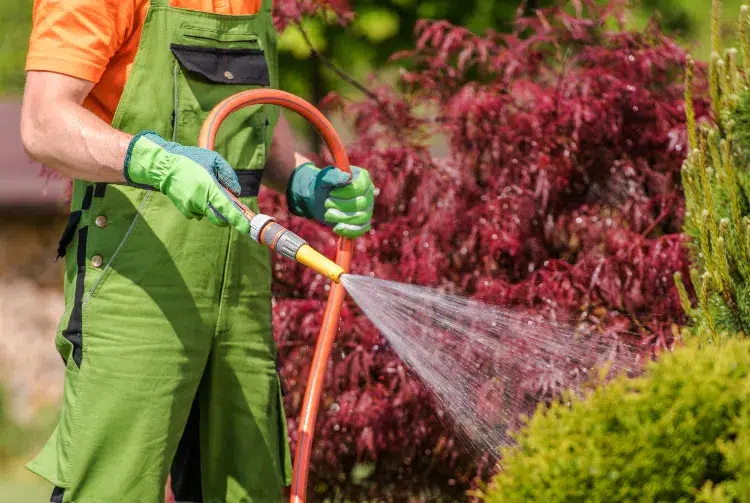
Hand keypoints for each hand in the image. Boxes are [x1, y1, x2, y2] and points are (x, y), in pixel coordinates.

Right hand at [124, 131, 249, 233]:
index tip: (247, 228)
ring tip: (207, 189)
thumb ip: (228, 176)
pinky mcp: (185, 210)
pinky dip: (203, 207)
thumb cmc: (191, 159)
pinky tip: (197, 193)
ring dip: (214, 208)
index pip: (227, 209)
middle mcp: (200, 201)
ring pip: (210, 215)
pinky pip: (200, 213)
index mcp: (209, 188)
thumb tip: (236, 193)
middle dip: (228, 218)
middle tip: (231, 207)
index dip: (239, 221)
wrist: (164, 166)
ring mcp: (191, 207)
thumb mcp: (214, 160)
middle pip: (220, 220)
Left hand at [286, 162, 373, 237]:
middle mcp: (368, 192)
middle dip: (341, 206)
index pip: (361, 187)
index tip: (331, 193)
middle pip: (362, 204)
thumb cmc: (323, 184)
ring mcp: (367, 208)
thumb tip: (346, 177)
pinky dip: (348, 231)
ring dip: (342, 218)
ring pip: (362, 218)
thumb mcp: (325, 178)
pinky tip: (336, 228)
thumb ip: (334, 176)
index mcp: (362, 178)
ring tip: (328, 214)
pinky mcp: (363, 222)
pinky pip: (361, 229)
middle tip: (327, 203)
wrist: (319, 197)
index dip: (346, 193)